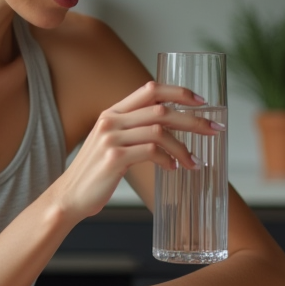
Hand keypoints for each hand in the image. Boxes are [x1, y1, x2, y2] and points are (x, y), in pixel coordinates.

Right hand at [48, 81, 221, 219]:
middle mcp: (111, 119)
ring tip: (194, 161)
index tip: (201, 101)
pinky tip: (173, 168)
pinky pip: (151, 151)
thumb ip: (133, 130)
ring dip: (183, 146)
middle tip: (214, 129)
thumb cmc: (96, 172)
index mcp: (113, 112)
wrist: (70, 196)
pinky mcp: (114, 157)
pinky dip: (168, 159)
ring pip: (160, 131)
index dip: (179, 92)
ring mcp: (111, 137)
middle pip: (162, 110)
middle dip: (193, 119)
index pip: (151, 89)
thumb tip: (170, 128)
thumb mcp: (112, 143)